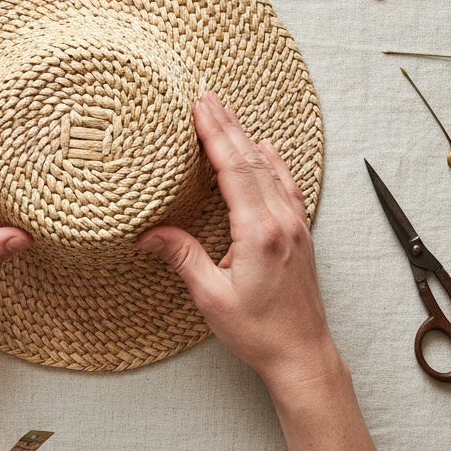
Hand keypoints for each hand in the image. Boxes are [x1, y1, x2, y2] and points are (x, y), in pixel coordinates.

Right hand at [136, 90, 338, 390]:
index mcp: (258, 232)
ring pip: (270, 168)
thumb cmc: (259, 332)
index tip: (200, 107)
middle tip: (207, 96)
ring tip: (227, 113)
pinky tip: (266, 148)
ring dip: (246, 137)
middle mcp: (281, 221)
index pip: (234, 169)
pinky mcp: (300, 233)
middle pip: (252, 159)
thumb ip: (183, 258)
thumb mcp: (211, 297)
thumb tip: (148, 235)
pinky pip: (286, 185)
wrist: (303, 354)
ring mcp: (295, 225)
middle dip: (227, 124)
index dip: (215, 134)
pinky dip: (273, 161)